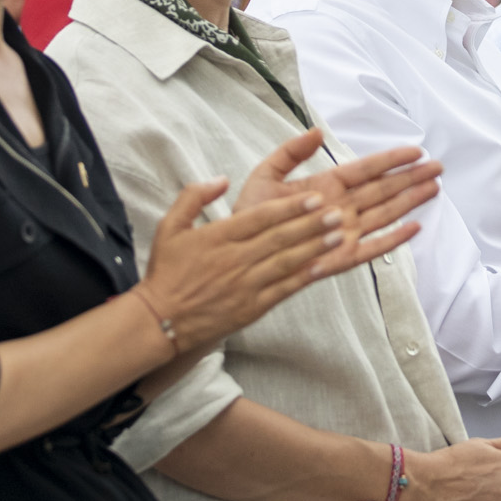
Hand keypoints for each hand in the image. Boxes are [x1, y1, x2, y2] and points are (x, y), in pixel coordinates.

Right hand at [136, 160, 352, 354]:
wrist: (160, 320)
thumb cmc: (166, 271)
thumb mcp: (169, 226)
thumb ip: (193, 196)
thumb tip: (221, 179)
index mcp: (218, 236)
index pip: (261, 218)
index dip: (290, 207)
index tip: (314, 198)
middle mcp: (235, 259)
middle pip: (280, 238)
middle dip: (312, 224)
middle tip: (338, 212)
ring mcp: (245, 285)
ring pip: (286, 262)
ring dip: (315, 248)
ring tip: (339, 235)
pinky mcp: (251, 308)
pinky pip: (283, 290)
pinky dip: (304, 278)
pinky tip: (323, 268)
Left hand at [238, 127, 441, 279]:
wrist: (240, 251)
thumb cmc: (251, 215)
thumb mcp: (266, 175)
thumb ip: (290, 153)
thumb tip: (317, 132)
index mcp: (326, 186)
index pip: (365, 169)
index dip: (391, 159)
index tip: (415, 151)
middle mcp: (341, 208)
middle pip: (383, 189)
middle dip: (410, 178)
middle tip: (438, 167)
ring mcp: (343, 233)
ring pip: (384, 213)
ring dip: (410, 201)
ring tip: (434, 188)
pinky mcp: (340, 257)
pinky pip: (372, 248)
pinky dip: (393, 239)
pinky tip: (414, 228)